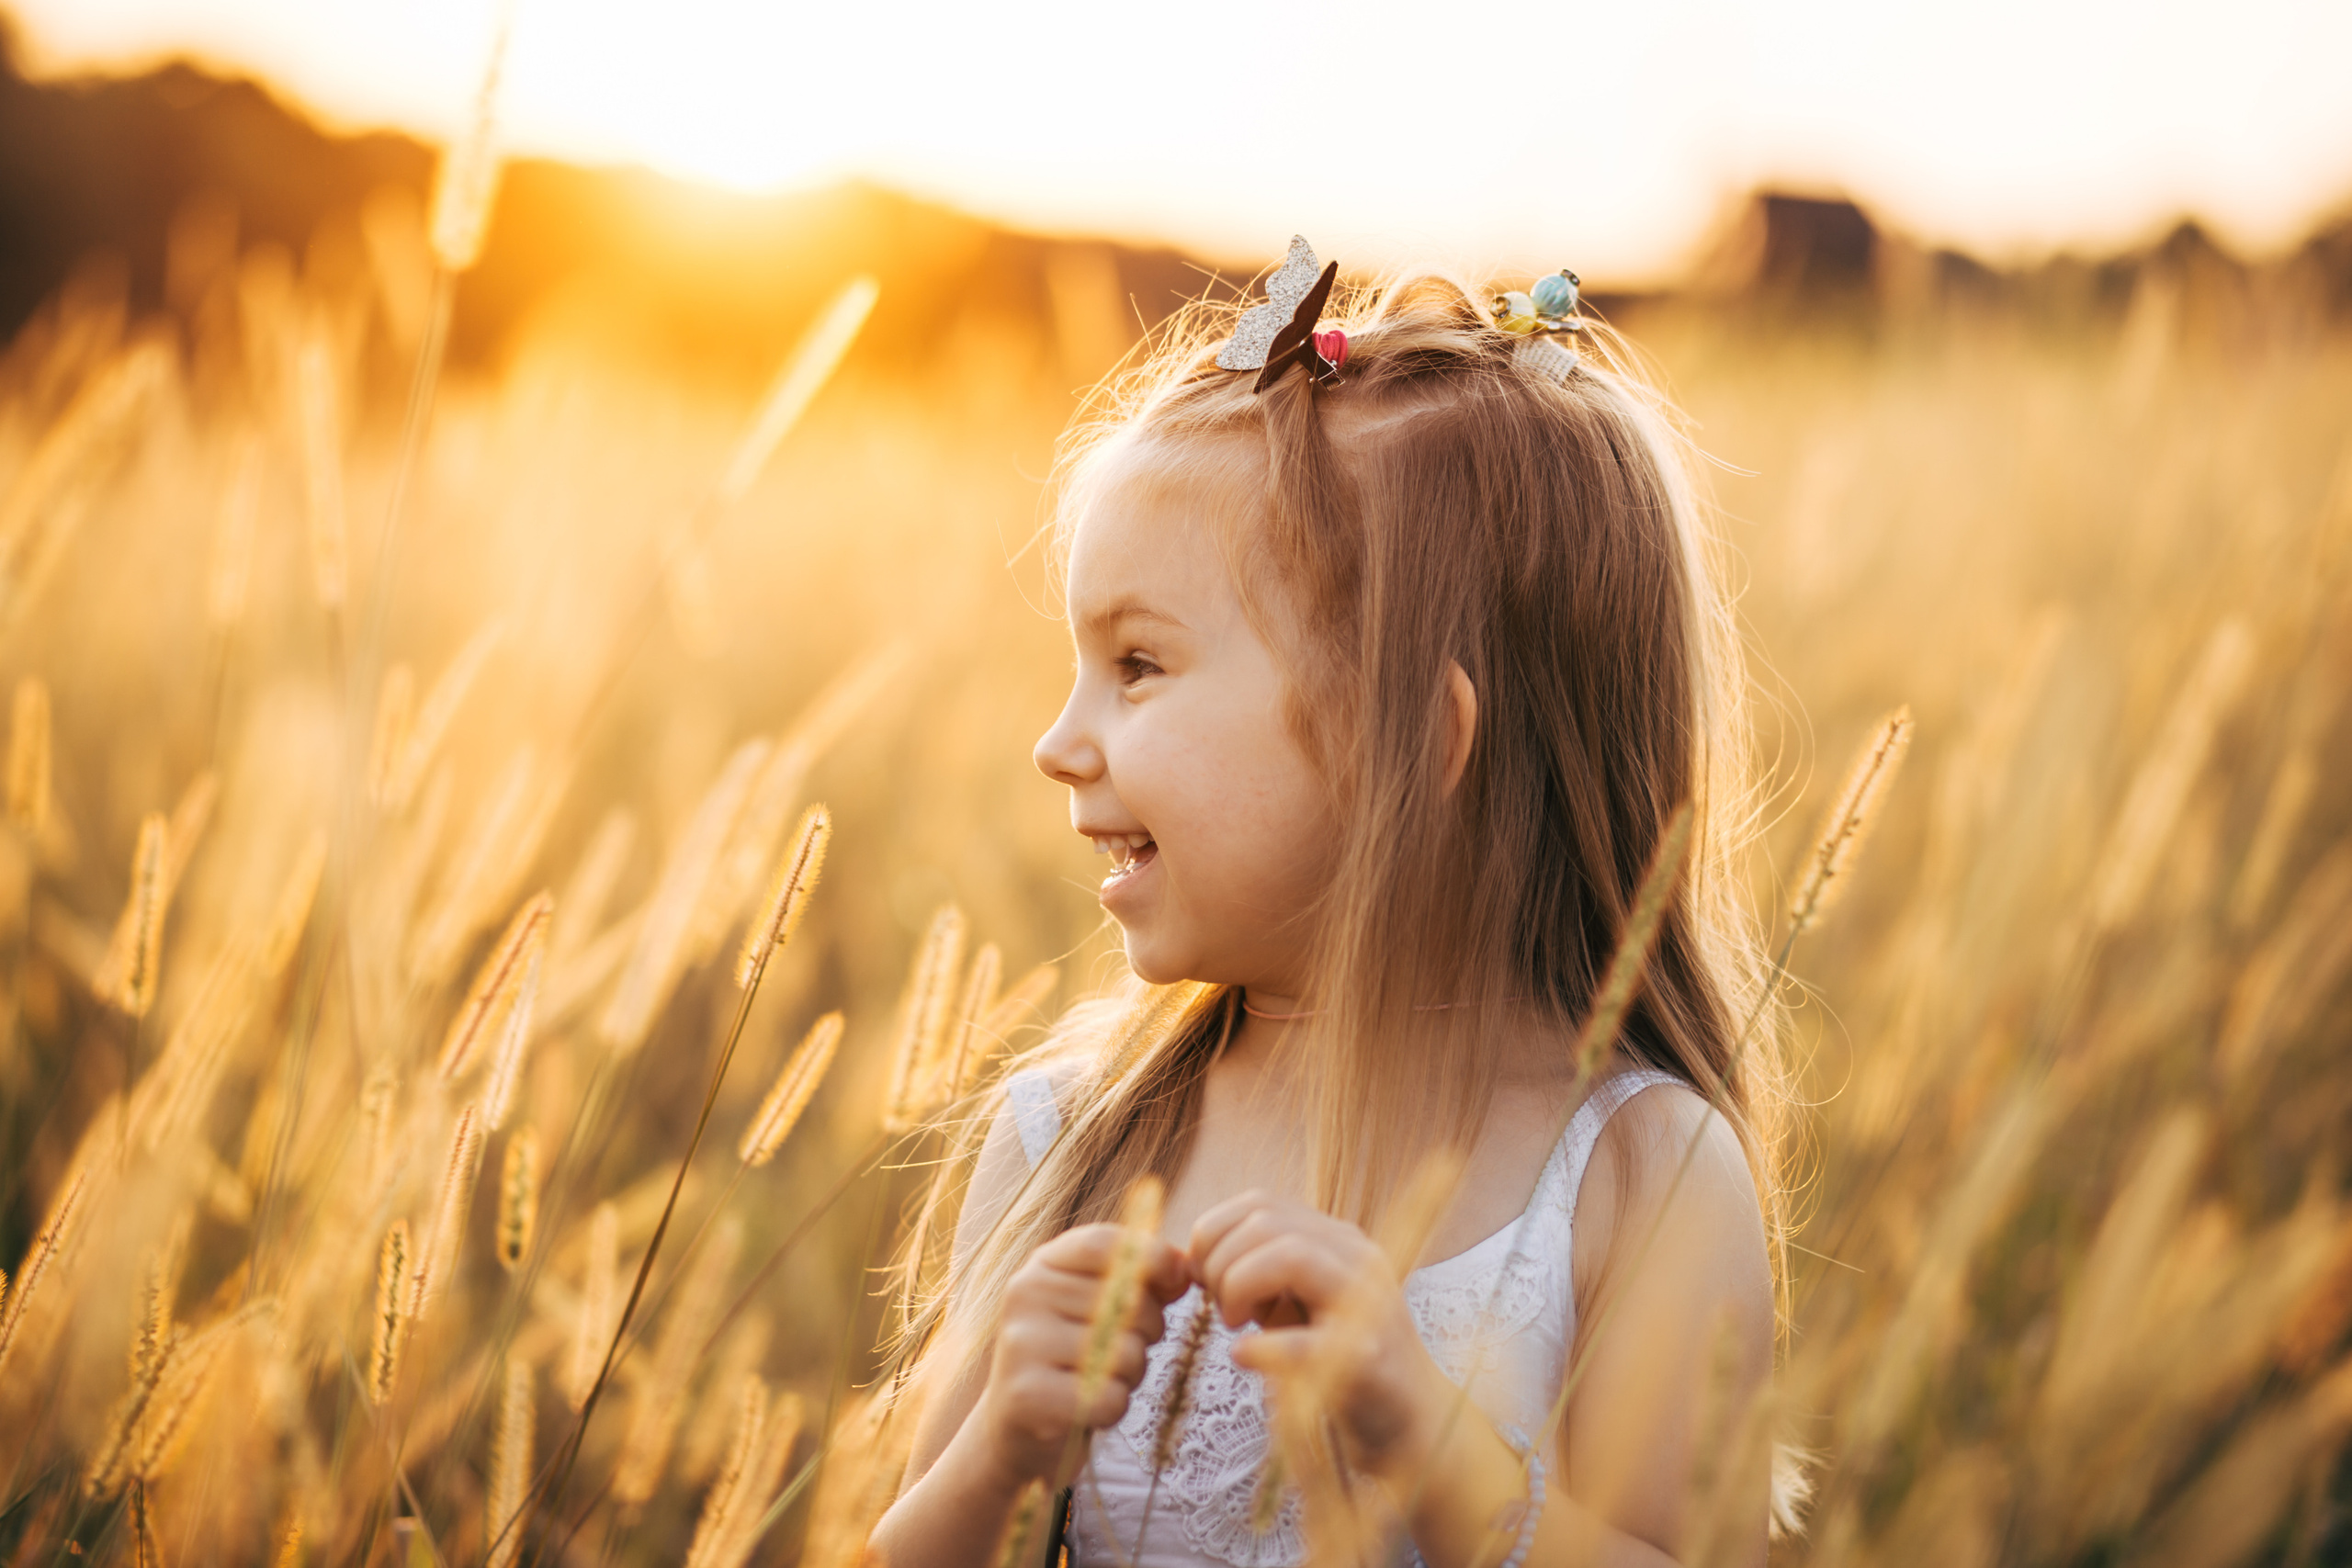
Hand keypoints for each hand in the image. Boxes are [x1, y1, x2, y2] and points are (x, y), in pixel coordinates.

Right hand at [972, 1221, 1189, 1489]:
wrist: (1018, 1426)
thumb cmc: (1073, 1359)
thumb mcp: (1102, 1307)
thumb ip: (1142, 1280)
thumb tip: (1183, 1265)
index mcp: (1044, 1266)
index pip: (1106, 1244)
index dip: (1154, 1258)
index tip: (1176, 1281)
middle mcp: (1026, 1295)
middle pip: (1127, 1301)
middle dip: (1146, 1332)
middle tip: (1120, 1352)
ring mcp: (1022, 1344)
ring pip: (1123, 1352)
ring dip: (1130, 1375)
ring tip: (1101, 1379)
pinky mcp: (1027, 1396)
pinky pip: (1107, 1397)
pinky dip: (1113, 1408)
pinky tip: (1090, 1408)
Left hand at [1188, 1192, 1454, 1479]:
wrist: (1408, 1420)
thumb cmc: (1339, 1359)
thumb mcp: (1295, 1302)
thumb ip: (1255, 1271)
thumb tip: (1188, 1260)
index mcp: (1335, 1240)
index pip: (1260, 1202)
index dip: (1214, 1231)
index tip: (1201, 1276)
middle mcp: (1357, 1258)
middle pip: (1267, 1223)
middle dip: (1221, 1262)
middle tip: (1219, 1307)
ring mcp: (1366, 1303)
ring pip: (1289, 1255)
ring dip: (1239, 1287)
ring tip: (1235, 1325)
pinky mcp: (1368, 1359)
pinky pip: (1304, 1339)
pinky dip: (1263, 1346)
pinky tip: (1246, 1356)